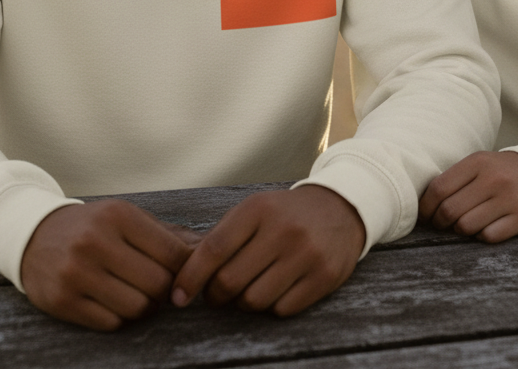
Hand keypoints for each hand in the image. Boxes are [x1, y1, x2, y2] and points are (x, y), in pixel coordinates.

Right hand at [21, 200, 201, 330]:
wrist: (34, 235)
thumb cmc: (94, 226)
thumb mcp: (127, 218)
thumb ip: (166, 235)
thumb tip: (206, 252)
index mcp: (119, 215)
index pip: (172, 253)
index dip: (186, 269)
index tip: (184, 274)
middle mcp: (96, 241)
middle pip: (157, 283)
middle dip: (165, 291)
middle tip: (159, 287)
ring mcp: (77, 272)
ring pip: (136, 307)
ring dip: (144, 307)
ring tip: (137, 293)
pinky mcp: (62, 301)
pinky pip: (110, 323)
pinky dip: (119, 317)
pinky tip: (112, 301)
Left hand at [171, 185, 365, 316]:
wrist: (340, 208)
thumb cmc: (285, 214)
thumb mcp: (254, 211)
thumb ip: (221, 238)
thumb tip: (184, 275)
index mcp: (258, 209)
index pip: (214, 249)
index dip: (190, 278)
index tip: (178, 296)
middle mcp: (282, 229)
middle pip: (230, 281)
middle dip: (216, 295)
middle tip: (218, 293)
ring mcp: (305, 254)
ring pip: (254, 300)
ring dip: (244, 303)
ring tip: (249, 289)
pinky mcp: (324, 276)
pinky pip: (282, 310)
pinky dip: (272, 307)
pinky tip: (276, 289)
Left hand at [419, 151, 517, 242]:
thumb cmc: (499, 171)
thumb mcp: (478, 164)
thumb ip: (454, 179)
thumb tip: (425, 205)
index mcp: (477, 162)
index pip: (439, 188)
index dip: (426, 207)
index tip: (424, 216)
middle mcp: (493, 179)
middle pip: (450, 210)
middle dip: (439, 222)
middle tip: (440, 224)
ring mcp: (510, 199)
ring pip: (467, 226)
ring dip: (460, 230)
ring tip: (462, 225)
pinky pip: (489, 236)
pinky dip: (481, 236)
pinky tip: (483, 228)